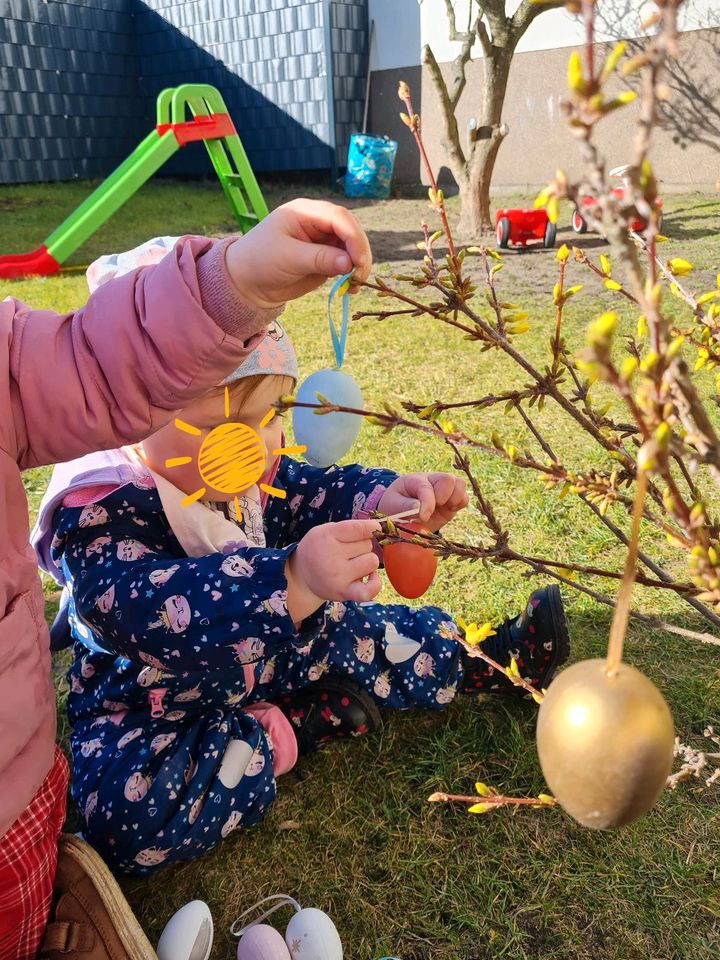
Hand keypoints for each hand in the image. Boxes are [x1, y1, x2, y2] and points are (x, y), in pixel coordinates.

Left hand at [225, 199, 371, 308]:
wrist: (248, 282)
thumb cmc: (260, 261)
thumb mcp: (288, 258)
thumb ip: (319, 259)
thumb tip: (349, 263)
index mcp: (306, 212)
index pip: (339, 217)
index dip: (353, 237)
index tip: (357, 261)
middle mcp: (319, 223)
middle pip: (351, 230)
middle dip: (360, 252)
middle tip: (360, 276)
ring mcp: (324, 240)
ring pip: (353, 247)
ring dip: (359, 264)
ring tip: (355, 284)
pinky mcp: (327, 258)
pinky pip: (347, 263)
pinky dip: (353, 274)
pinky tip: (351, 287)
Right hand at [285, 519, 381, 621]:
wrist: (302, 575)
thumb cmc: (319, 548)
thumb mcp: (326, 530)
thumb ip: (351, 527)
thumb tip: (378, 529)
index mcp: (326, 536)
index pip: (359, 529)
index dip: (371, 527)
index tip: (374, 528)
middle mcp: (331, 556)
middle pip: (367, 545)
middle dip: (361, 545)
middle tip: (347, 551)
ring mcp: (338, 577)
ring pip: (372, 562)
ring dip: (367, 561)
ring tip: (353, 563)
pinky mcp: (344, 593)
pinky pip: (369, 591)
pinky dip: (375, 583)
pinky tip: (370, 576)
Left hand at [377, 473, 468, 531]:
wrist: (400, 514)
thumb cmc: (395, 507)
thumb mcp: (393, 506)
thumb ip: (405, 506)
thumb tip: (420, 508)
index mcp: (415, 480)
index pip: (426, 487)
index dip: (427, 503)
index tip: (423, 517)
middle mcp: (432, 481)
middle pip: (448, 479)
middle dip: (442, 497)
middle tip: (433, 508)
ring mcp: (444, 489)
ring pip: (460, 484)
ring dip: (454, 499)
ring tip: (443, 507)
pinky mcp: (452, 500)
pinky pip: (464, 497)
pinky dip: (460, 504)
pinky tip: (448, 509)